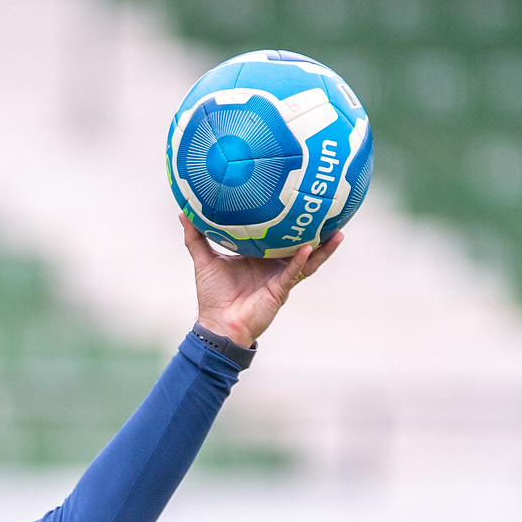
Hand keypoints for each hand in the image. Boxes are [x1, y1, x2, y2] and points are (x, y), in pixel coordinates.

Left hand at [182, 214, 343, 347]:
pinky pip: (294, 273)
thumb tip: (183, 213)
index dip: (290, 219)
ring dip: (323, 247)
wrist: (217, 324)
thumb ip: (196, 237)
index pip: (279, 234)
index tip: (298, 197)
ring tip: (338, 232)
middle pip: (300, 243)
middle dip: (316, 229)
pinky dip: (301, 261)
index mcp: (260, 255)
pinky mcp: (280, 290)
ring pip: (307, 259)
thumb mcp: (204, 260)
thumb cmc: (212, 295)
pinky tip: (308, 248)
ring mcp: (280, 277)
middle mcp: (274, 264)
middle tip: (329, 209)